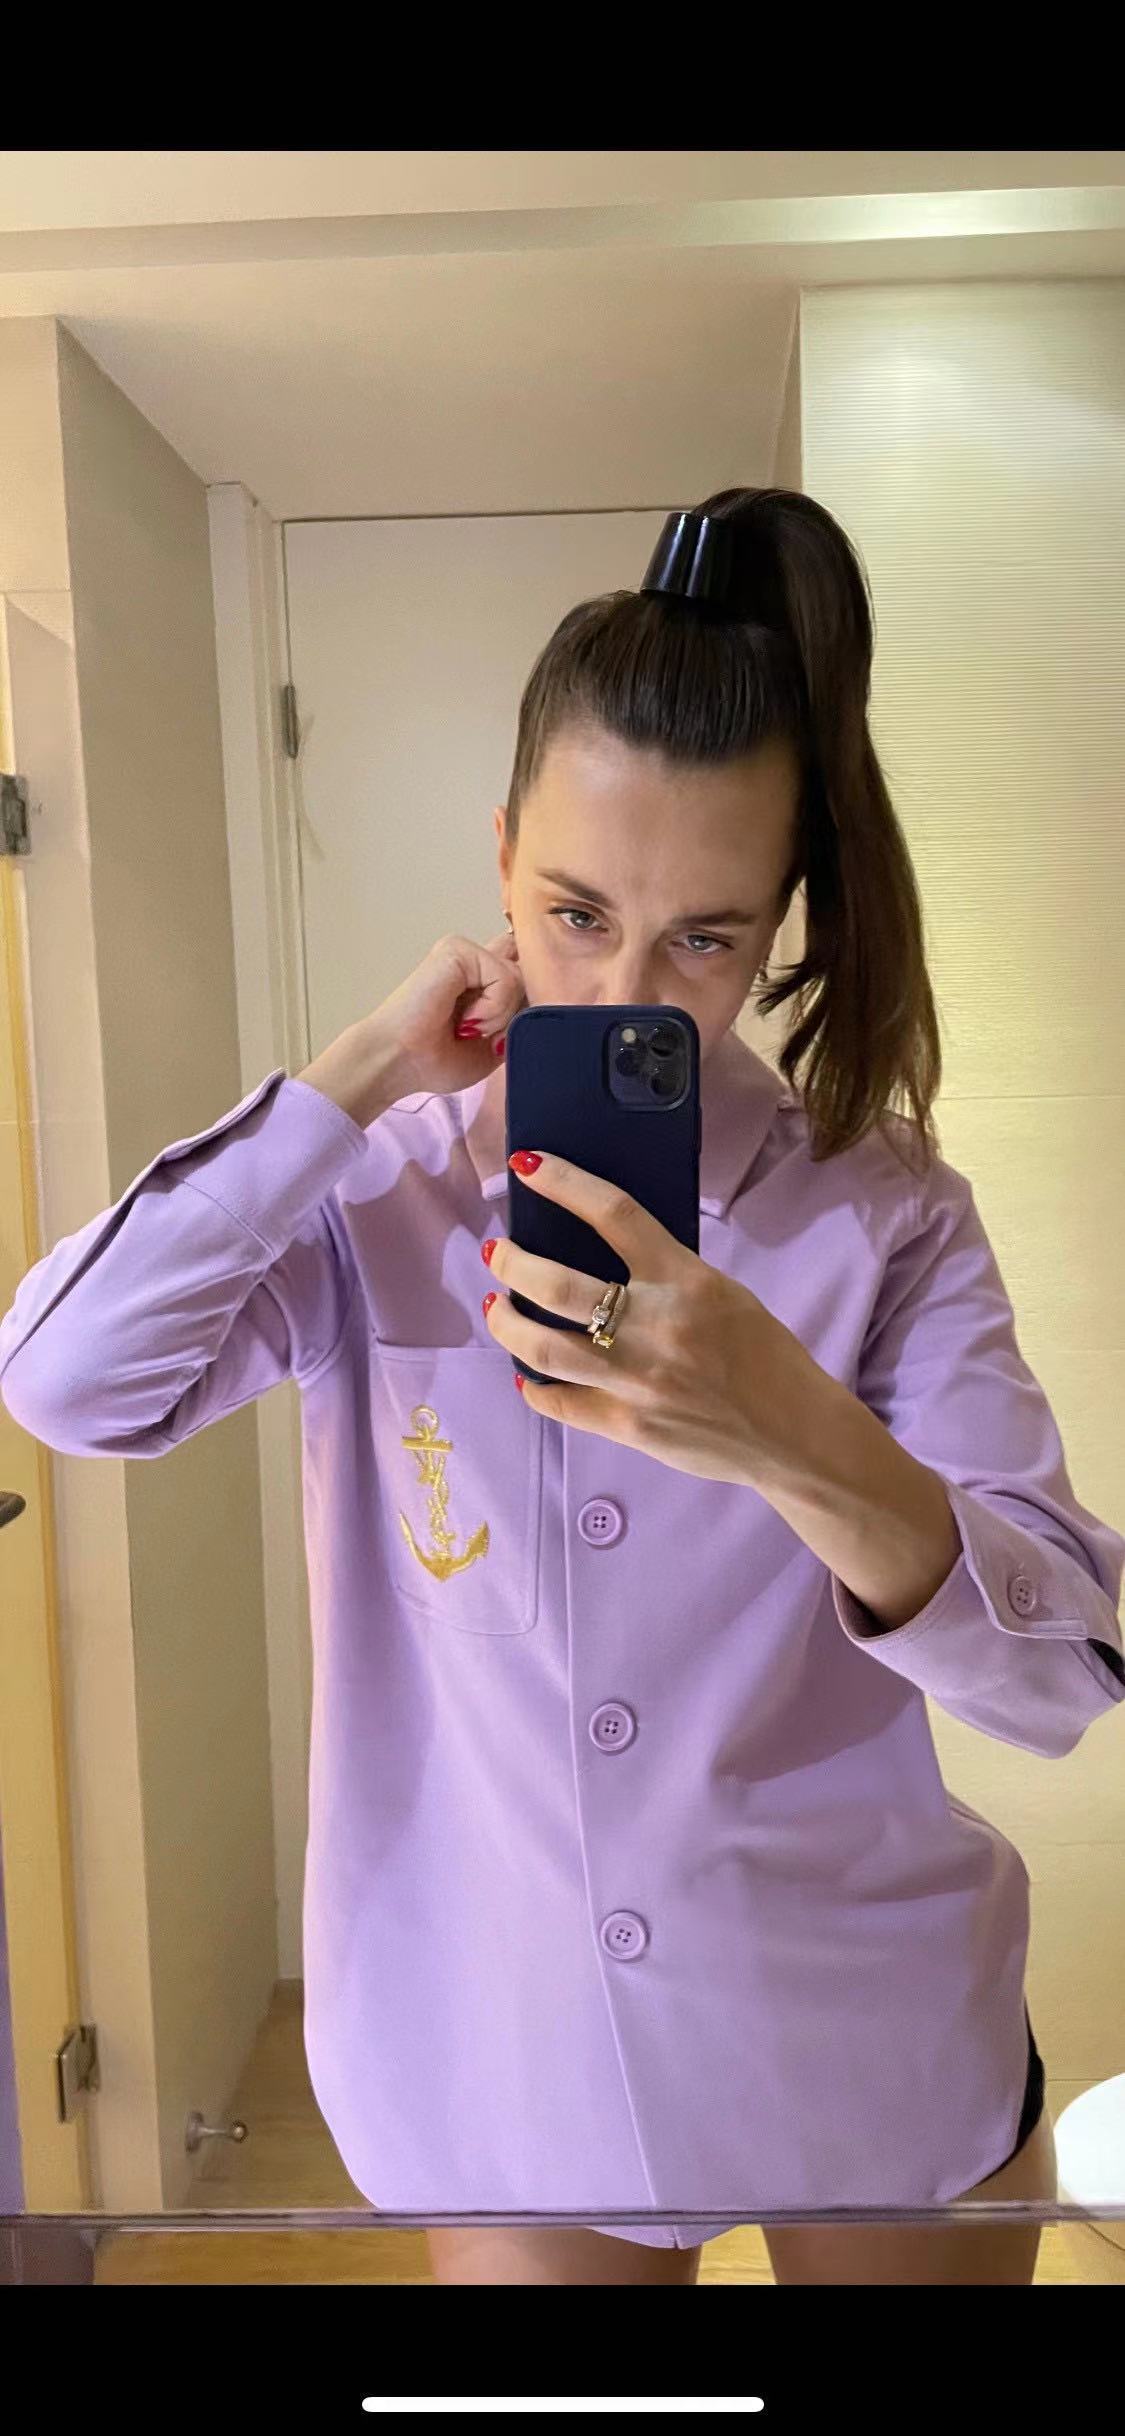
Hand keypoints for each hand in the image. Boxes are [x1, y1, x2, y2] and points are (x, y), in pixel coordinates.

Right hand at [297, 929, 525, 1126]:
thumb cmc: (435, 1060)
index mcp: (481, 980)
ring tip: (467, 1028)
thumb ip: (520, 1019)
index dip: (533, 988)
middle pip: (529, 974)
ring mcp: (465, 953)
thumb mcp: (495, 1045)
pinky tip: (464, 1020)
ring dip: (500, 1016)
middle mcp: (474, 961)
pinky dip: (492, 1008)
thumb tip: (542, 999)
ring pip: (519, 977)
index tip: (522, 1015)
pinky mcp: (458, 951)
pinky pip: (505, 977)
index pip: (523, 966)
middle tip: (482, 1034)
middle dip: (517, 1013)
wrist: (399, 1064)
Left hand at [483, 1149, 823, 1487]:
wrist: (794, 1434)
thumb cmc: (765, 1356)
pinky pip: (560, 1403)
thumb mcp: (723, 1293)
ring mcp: (637, 1381)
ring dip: (507, 1323)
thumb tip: (604, 1258)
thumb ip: (666, 1276)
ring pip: (542, 1347)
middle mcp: (655, 1326)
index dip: (563, 1182)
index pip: (614, 1213)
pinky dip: (534, 1387)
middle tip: (498, 1253)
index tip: (525, 1164)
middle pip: (556, 1284)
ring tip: (499, 1308)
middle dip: (513, 1262)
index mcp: (686, 1280)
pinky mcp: (628, 1426)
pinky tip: (525, 1374)